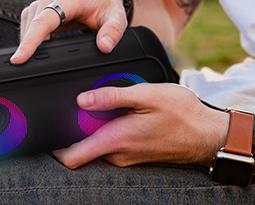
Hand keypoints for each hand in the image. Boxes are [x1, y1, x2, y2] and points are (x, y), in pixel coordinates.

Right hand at [12, 0, 127, 63]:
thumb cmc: (106, 4)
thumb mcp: (117, 17)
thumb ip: (113, 31)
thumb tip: (104, 47)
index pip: (43, 21)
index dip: (30, 41)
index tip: (19, 59)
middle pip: (31, 25)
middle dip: (26, 47)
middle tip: (24, 70)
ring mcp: (42, 2)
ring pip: (27, 25)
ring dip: (27, 43)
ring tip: (30, 63)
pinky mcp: (38, 9)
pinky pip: (28, 25)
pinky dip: (28, 39)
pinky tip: (33, 52)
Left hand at [52, 83, 228, 168]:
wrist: (209, 134)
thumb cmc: (182, 114)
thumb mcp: (147, 95)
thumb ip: (111, 97)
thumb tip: (81, 99)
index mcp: (115, 140)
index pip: (71, 158)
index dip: (52, 147)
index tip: (45, 129)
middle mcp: (117, 154)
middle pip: (81, 146)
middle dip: (76, 125)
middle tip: (82, 101)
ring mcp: (126, 156)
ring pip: (96, 143)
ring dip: (95, 124)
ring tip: (109, 102)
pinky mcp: (134, 153)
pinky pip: (111, 142)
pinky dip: (109, 128)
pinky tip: (123, 110)